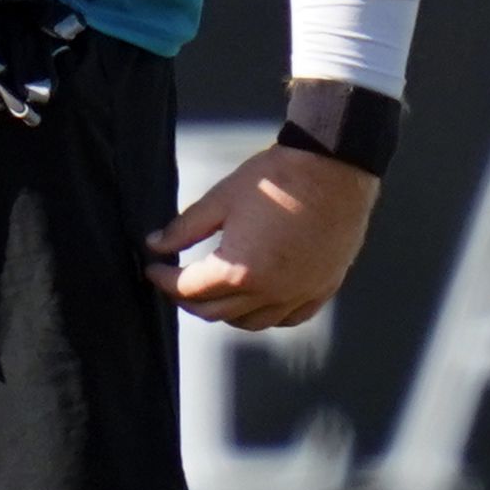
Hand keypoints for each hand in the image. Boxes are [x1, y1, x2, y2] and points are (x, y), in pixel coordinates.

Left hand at [148, 143, 378, 329]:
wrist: (335, 167)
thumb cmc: (280, 178)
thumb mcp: (222, 198)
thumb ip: (184, 228)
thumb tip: (156, 245)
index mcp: (239, 271)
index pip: (188, 289)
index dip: (164, 280)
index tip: (154, 269)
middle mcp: (268, 292)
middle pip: (215, 312)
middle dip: (187, 299)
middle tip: (176, 282)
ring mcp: (298, 294)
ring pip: (251, 323)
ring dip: (226, 312)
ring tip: (214, 293)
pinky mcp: (322, 288)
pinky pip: (289, 318)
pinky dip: (268, 315)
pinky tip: (258, 301)